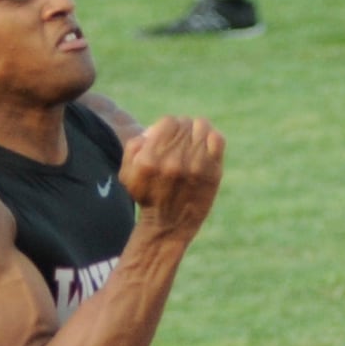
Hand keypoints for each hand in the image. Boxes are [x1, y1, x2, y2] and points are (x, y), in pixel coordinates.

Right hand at [119, 117, 225, 239]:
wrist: (170, 223)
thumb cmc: (147, 196)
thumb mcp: (127, 174)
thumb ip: (133, 147)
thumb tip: (150, 131)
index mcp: (149, 159)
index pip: (168, 122)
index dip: (168, 125)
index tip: (168, 133)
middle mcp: (172, 160)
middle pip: (185, 124)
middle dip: (182, 128)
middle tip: (181, 138)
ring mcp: (195, 165)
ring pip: (202, 127)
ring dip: (197, 131)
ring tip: (193, 140)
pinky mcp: (212, 170)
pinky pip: (217, 139)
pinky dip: (212, 137)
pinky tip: (205, 144)